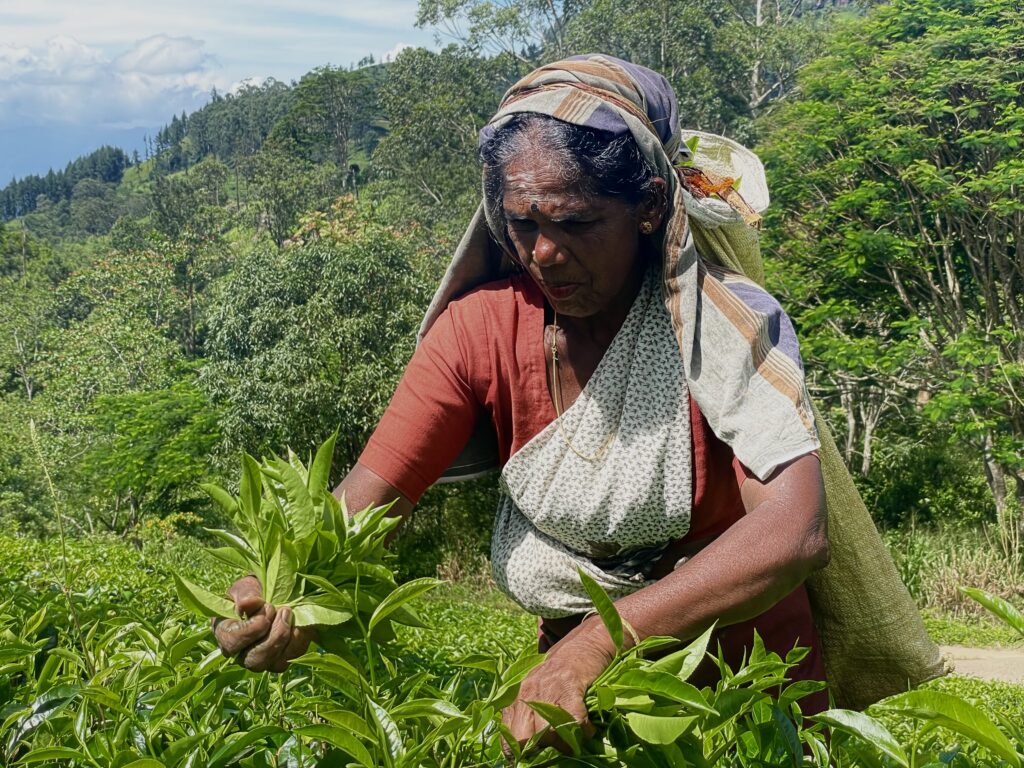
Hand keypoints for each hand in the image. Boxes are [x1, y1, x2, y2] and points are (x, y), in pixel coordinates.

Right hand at [212, 575, 314, 671]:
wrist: (276, 593)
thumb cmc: (255, 591)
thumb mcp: (247, 586)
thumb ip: (245, 593)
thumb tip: (246, 604)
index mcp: (225, 634)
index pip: (231, 643)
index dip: (249, 630)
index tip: (266, 609)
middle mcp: (241, 654)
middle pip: (255, 660)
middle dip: (273, 635)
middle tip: (283, 610)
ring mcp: (262, 660)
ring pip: (274, 662)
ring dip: (285, 636)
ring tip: (288, 612)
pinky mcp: (282, 659)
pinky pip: (292, 656)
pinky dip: (298, 638)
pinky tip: (296, 621)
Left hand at [501, 631, 611, 755]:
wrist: (583, 644)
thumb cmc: (560, 674)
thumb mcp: (536, 693)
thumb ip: (528, 718)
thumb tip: (527, 754)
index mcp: (515, 700)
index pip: (508, 740)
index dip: (520, 757)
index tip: (535, 761)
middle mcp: (526, 694)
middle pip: (523, 739)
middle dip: (540, 752)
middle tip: (557, 751)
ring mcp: (546, 689)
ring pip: (548, 733)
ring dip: (564, 743)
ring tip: (574, 740)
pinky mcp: (568, 685)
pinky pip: (573, 720)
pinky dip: (583, 730)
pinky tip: (588, 729)